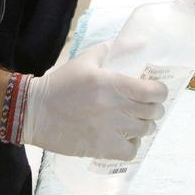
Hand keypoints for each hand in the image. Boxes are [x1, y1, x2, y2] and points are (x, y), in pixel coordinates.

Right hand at [22, 42, 166, 159]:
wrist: (34, 111)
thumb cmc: (62, 82)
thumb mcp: (87, 59)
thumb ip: (115, 48)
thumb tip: (140, 42)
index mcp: (111, 83)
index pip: (153, 91)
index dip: (160, 92)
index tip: (156, 91)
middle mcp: (113, 107)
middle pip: (152, 112)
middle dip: (155, 109)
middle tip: (148, 107)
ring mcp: (107, 129)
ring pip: (144, 131)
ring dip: (145, 126)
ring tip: (137, 122)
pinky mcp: (99, 147)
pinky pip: (129, 152)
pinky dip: (133, 146)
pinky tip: (126, 138)